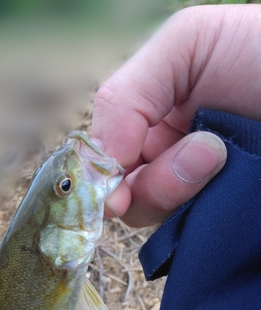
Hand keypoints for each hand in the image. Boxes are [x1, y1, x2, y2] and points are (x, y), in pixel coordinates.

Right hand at [91, 5, 260, 226]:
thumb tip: (97, 168)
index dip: (101, 180)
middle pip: (126, 196)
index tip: (115, 192)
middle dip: (153, 183)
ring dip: (180, 189)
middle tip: (202, 153)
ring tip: (220, 153)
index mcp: (147, 120)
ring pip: (155, 216)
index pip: (102, 159)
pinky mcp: (216, 213)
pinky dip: (199, 212)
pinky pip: (189, 232)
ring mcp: (191, 188)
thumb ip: (125, 96)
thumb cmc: (259, 50)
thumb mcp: (185, 45)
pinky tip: (228, 183)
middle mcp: (162, 157)